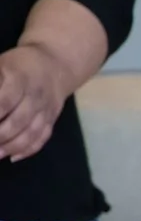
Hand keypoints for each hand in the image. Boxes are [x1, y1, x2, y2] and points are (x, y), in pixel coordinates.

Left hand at [0, 44, 73, 160]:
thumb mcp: (0, 64)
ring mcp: (46, 110)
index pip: (4, 101)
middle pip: (18, 121)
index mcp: (19, 78)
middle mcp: (35, 96)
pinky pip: (43, 138)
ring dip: (11, 146)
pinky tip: (13, 157)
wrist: (55, 65)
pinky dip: (29, 150)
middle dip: (0, 135)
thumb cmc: (17, 64)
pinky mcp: (52, 119)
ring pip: (31, 133)